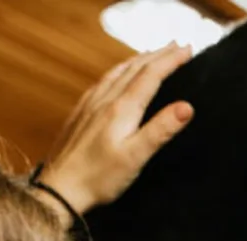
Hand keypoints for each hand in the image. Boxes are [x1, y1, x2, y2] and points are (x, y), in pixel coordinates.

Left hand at [33, 43, 195, 221]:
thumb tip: (186, 107)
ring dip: (138, 60)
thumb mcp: (136, 157)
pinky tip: (117, 75)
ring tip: (152, 53)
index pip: (151, 76)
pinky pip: (102, 82)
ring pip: (117, 72)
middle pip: (134, 69)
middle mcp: (104, 101)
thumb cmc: (99, 178)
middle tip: (177, 45)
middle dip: (158, 55)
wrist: (58, 189)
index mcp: (121, 110)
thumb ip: (160, 130)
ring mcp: (90, 105)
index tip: (188, 49)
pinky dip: (118, 71)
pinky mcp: (81, 114)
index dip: (170, 60)